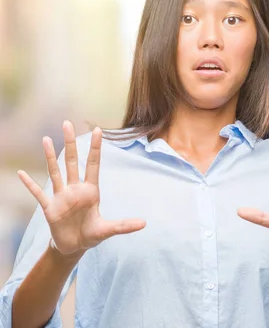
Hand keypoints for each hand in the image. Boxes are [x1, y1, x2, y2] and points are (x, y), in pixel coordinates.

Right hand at [17, 121, 145, 256]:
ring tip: (45, 138)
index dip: (95, 148)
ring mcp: (61, 197)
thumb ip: (124, 225)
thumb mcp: (108, 230)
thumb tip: (144, 223)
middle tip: (67, 123)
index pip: (93, 164)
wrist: (74, 248)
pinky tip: (20, 173)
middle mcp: (75, 190)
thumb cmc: (91, 235)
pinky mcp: (49, 208)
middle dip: (70, 143)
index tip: (98, 130)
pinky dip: (29, 185)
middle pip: (71, 161)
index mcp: (91, 191)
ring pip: (55, 172)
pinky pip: (37, 194)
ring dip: (49, 156)